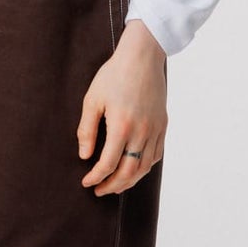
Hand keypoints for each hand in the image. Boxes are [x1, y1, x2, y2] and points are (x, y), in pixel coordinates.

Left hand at [77, 20, 167, 195]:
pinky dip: (144, 167)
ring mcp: (155, 129)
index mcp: (121, 126)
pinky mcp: (163, 125)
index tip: (86, 182)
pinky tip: (134, 169)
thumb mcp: (92, 99)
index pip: (108, 164)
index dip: (96, 177)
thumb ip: (87, 130)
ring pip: (144, 167)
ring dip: (129, 181)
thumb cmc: (114, 75)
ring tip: (115, 185)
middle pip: (128, 172)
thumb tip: (84, 155)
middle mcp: (142, 132)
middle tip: (99, 191)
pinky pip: (156, 155)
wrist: (142, 56)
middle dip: (112, 186)